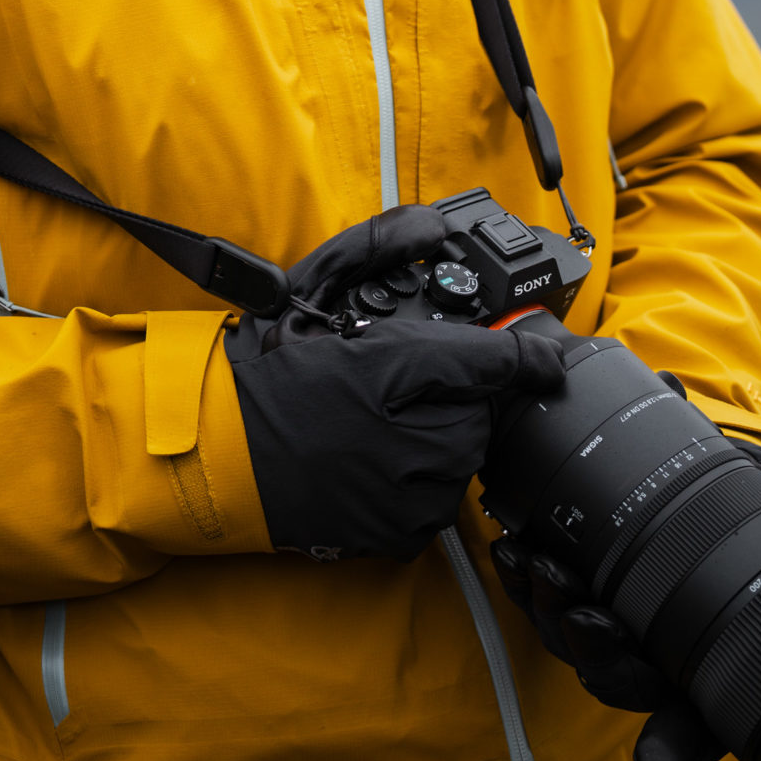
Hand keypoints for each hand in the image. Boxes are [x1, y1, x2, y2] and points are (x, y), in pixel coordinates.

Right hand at [226, 205, 562, 561]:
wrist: (220, 455)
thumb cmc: (267, 373)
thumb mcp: (315, 288)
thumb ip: (378, 249)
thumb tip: (431, 225)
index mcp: (390, 374)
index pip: (488, 361)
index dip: (517, 356)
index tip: (540, 359)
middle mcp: (411, 445)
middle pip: (478, 411)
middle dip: (451, 393)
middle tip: (397, 386)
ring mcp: (409, 498)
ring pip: (461, 455)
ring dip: (438, 435)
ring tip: (379, 423)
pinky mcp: (400, 535)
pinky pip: (437, 498)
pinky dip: (418, 478)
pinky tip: (375, 459)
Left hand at [490, 439, 760, 760]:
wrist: (686, 450)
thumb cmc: (738, 491)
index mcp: (709, 657)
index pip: (698, 725)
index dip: (679, 747)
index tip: (658, 760)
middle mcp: (653, 651)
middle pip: (619, 680)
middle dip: (595, 656)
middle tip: (585, 619)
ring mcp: (605, 619)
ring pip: (568, 638)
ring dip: (547, 608)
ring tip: (538, 567)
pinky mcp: (564, 581)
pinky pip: (535, 595)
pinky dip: (521, 576)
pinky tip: (513, 548)